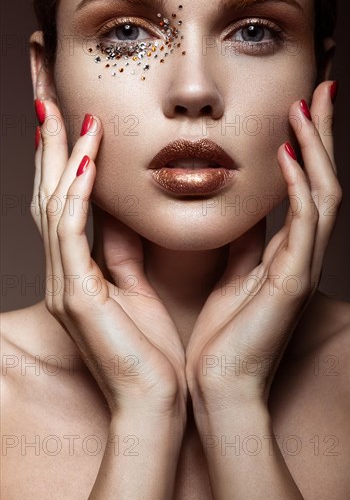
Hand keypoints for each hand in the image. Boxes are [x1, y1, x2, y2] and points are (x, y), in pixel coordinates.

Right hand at [31, 100, 186, 421]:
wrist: (154, 405)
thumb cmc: (150, 351)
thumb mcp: (136, 288)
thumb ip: (125, 248)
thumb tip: (127, 209)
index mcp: (79, 271)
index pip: (66, 201)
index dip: (65, 157)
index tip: (72, 116)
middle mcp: (64, 273)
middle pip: (50, 193)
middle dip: (48, 143)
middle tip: (45, 95)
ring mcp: (66, 285)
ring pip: (54, 205)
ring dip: (59, 156)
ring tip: (61, 110)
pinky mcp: (78, 298)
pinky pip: (72, 234)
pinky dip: (78, 194)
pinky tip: (86, 160)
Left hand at [186, 81, 341, 413]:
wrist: (219, 388)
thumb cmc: (223, 337)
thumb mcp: (232, 276)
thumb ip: (241, 240)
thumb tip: (238, 207)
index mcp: (285, 252)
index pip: (304, 187)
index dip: (306, 146)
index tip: (298, 108)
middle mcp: (300, 255)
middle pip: (322, 180)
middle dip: (323, 134)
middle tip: (322, 88)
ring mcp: (300, 268)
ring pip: (322, 195)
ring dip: (316, 148)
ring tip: (307, 106)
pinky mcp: (291, 284)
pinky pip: (304, 228)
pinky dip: (298, 188)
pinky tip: (287, 157)